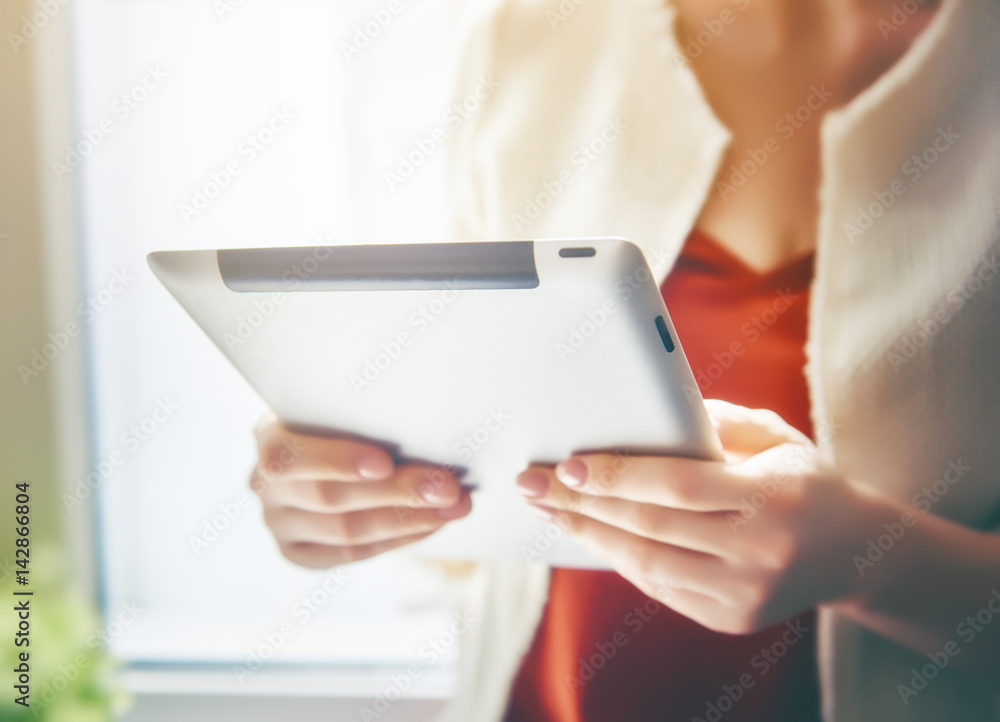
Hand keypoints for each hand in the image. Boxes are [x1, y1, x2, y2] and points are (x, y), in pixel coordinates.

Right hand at [252, 412, 470, 567]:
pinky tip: (432, 523)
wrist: (327, 446)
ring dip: (409, 519)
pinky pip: (353, 553)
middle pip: (331, 497)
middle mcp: (265, 485)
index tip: (385, 462)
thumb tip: (426, 412)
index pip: (290, 455)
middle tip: (448, 486)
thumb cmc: (346, 416)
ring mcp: (279, 523)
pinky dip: (399, 538)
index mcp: (269, 437)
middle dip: (397, 492)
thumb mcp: (343, 405)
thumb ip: (364, 412)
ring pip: (347, 531)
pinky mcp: (299, 553)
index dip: (337, 460)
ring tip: (455, 506)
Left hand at [515, 400, 890, 633]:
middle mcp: (759, 553)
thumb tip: (645, 411)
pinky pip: (658, 586)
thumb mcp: (773, 437)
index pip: (679, 486)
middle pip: (650, 528)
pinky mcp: (731, 618)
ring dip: (589, 534)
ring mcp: (744, 594)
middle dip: (581, 505)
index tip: (568, 465)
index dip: (618, 476)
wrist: (854, 551)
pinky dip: (618, 558)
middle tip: (533, 486)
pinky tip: (589, 533)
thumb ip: (714, 423)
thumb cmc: (803, 479)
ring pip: (646, 564)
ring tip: (549, 510)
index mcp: (773, 498)